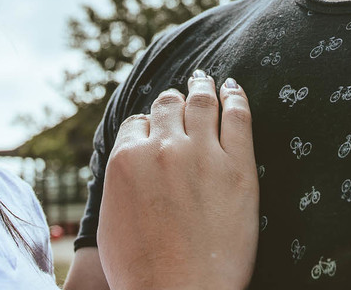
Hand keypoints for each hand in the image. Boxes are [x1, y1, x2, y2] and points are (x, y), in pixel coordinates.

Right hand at [97, 72, 257, 289]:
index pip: (138, 123)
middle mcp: (162, 147)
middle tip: (184, 94)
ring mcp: (202, 154)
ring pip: (202, 102)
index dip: (149, 125)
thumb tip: (128, 168)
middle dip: (174, 101)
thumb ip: (120, 184)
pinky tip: (235, 88)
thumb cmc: (141, 274)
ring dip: (204, 86)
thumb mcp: (112, 223)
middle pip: (168, 105)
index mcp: (126, 159)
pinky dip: (236, 96)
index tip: (158, 128)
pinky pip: (238, 116)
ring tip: (209, 80)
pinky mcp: (238, 166)